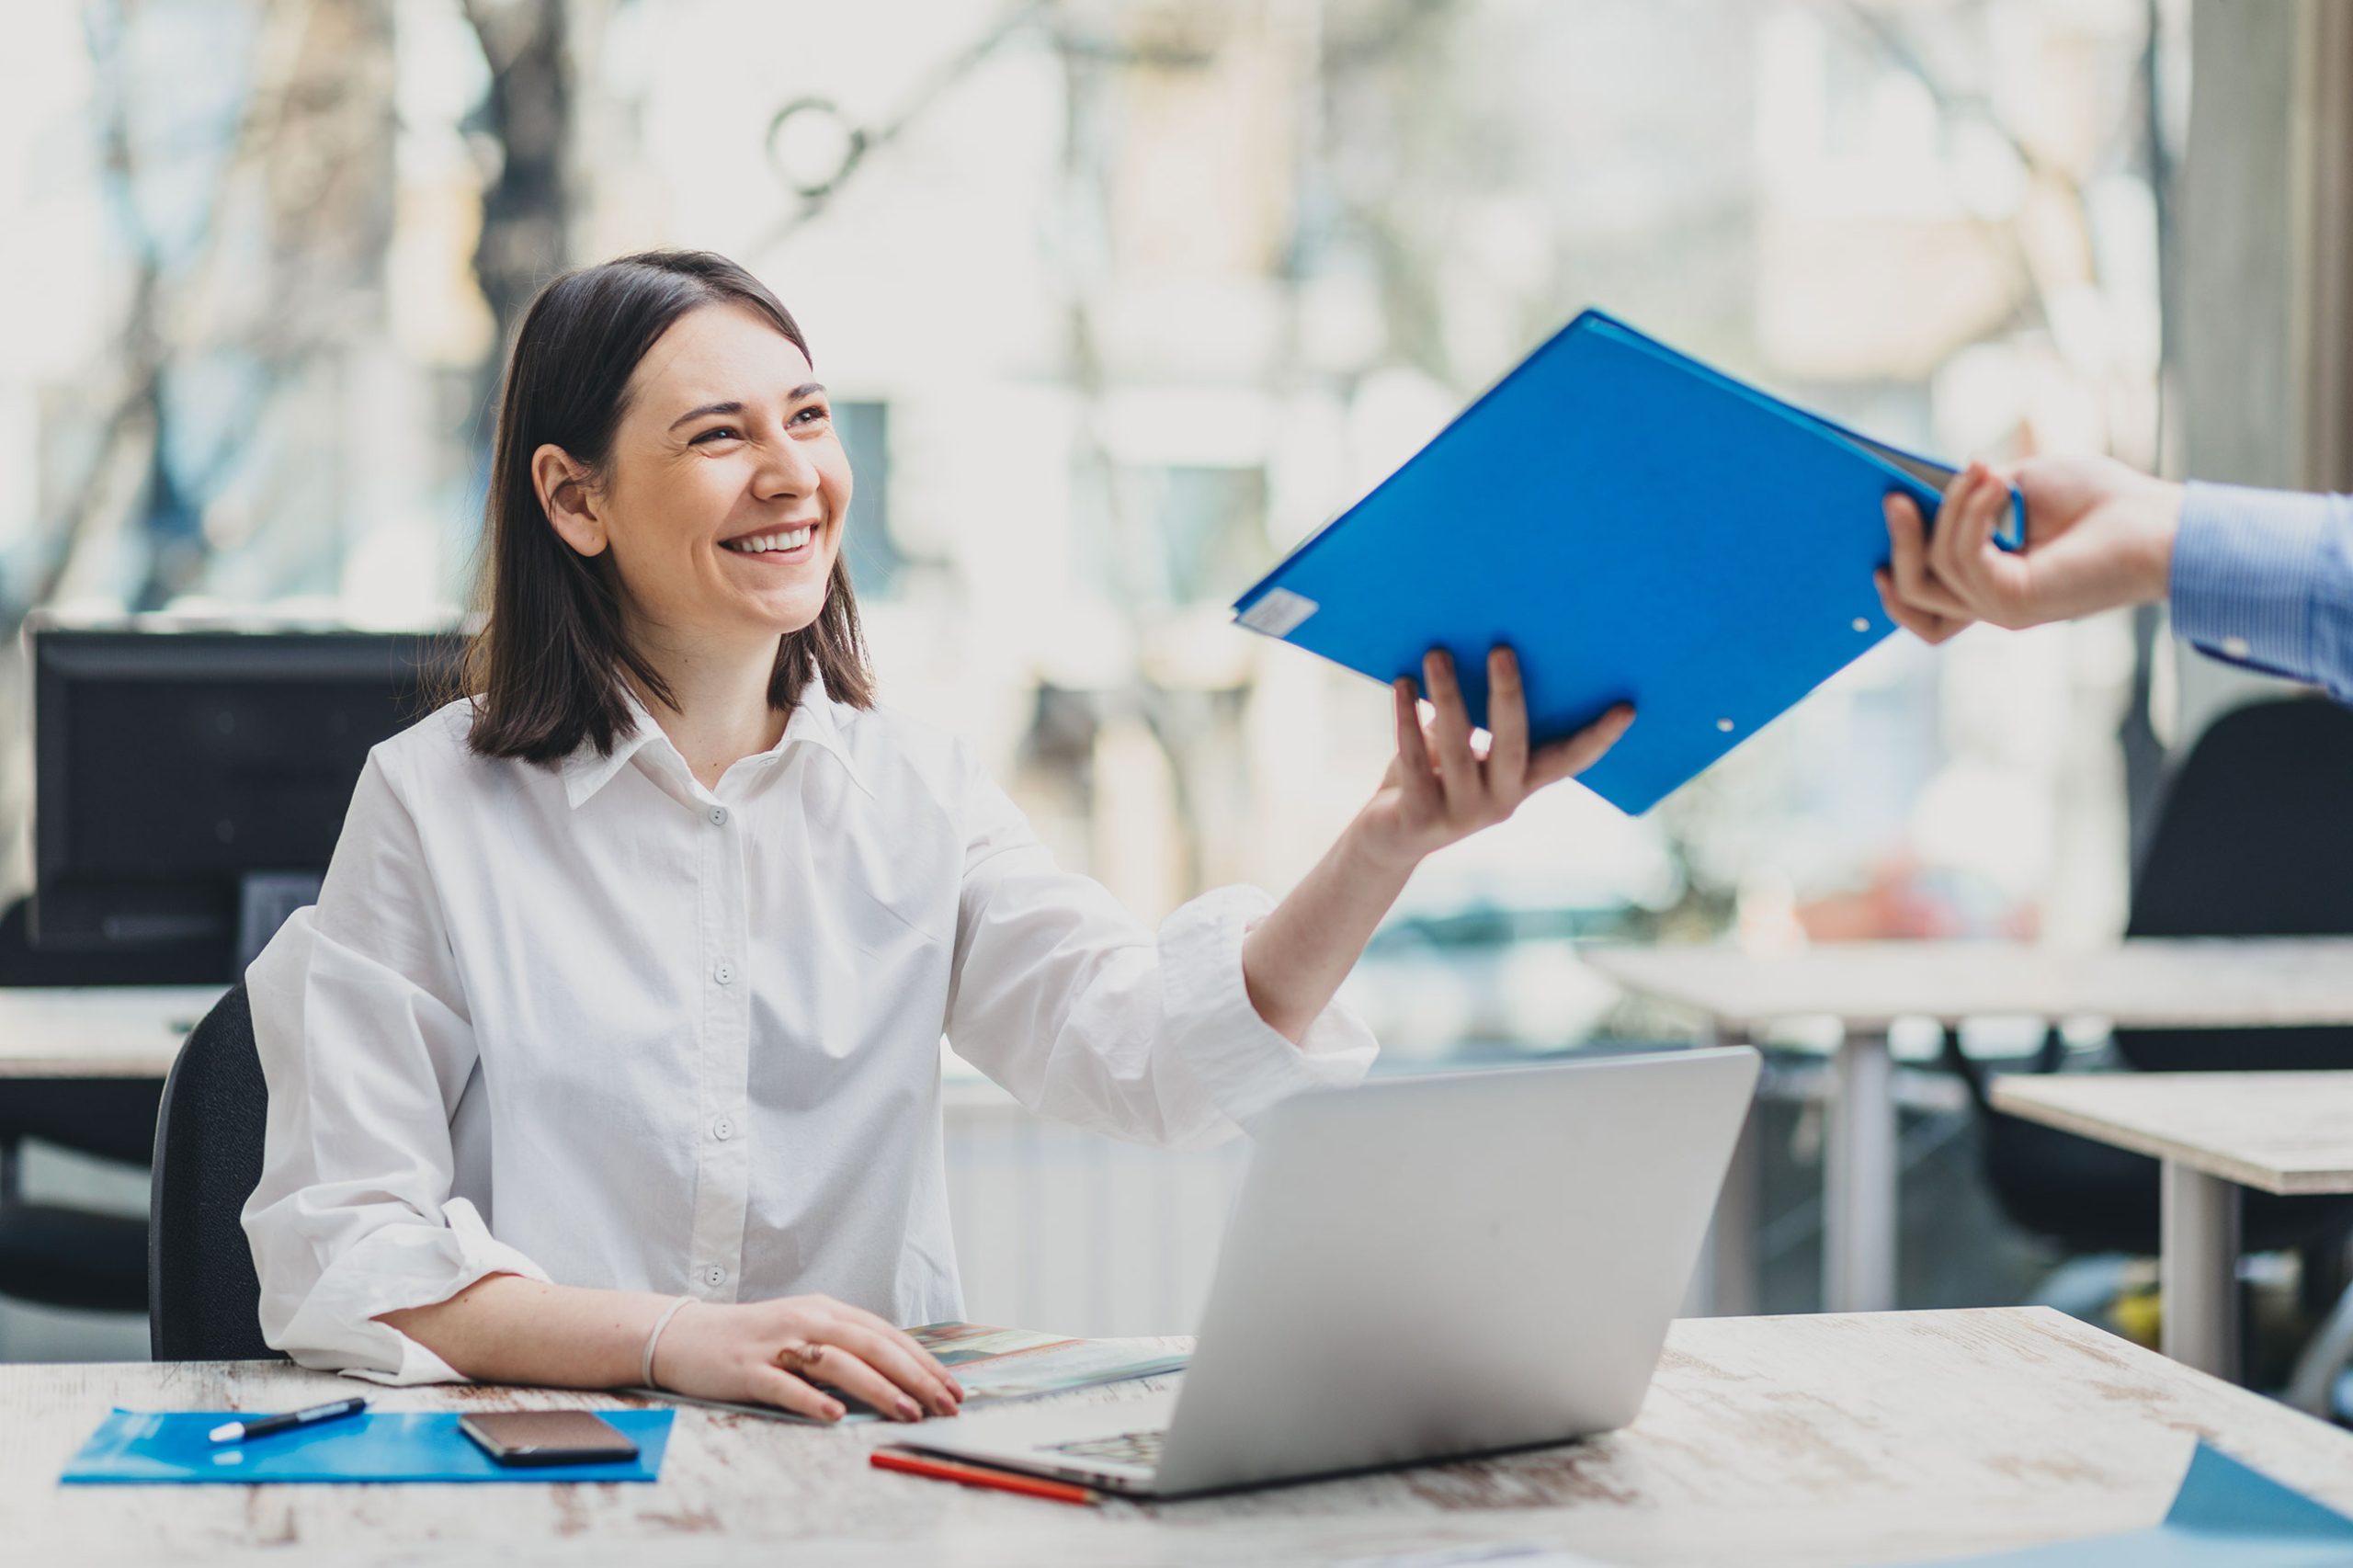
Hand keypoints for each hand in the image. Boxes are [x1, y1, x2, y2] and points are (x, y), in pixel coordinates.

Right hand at [652, 1292, 963, 1422]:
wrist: (686, 1336)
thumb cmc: (754, 1339)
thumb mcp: (805, 1331)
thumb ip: (844, 1346)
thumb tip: (897, 1375)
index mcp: (826, 1310)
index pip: (886, 1335)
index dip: (923, 1361)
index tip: (953, 1389)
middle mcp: (807, 1319)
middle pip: (871, 1345)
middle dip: (914, 1377)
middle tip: (944, 1405)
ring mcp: (777, 1342)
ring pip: (837, 1362)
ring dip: (877, 1388)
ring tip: (907, 1411)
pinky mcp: (748, 1368)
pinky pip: (784, 1384)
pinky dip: (811, 1399)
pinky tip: (835, 1414)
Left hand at [1354, 647, 1633, 872]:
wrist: (1389, 841)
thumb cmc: (1431, 779)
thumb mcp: (1460, 750)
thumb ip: (1473, 720)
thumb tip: (1484, 655)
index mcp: (1519, 783)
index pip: (1568, 761)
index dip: (1597, 738)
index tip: (1627, 707)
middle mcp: (1500, 802)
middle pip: (1513, 744)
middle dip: (1508, 694)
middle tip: (1502, 647)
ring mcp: (1462, 814)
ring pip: (1460, 747)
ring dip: (1448, 694)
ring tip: (1437, 652)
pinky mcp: (1422, 818)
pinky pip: (1416, 761)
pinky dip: (1407, 718)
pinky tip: (1404, 683)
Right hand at [1876, 454, 2182, 643]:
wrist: (2157, 524)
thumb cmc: (2099, 501)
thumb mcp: (2018, 487)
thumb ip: (1972, 498)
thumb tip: (1926, 491)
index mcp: (1991, 581)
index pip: (1924, 600)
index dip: (1892, 568)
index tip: (1882, 517)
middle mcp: (1990, 603)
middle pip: (1912, 591)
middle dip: (1895, 542)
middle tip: (1893, 497)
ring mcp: (1999, 608)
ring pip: (1930, 571)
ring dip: (1946, 512)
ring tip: (1976, 470)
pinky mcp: (2013, 602)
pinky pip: (1962, 560)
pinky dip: (1968, 516)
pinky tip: (1992, 483)